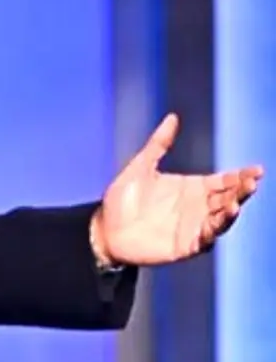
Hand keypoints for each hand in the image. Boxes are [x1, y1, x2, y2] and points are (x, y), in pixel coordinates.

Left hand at [91, 113, 262, 266]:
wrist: (105, 229)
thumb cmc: (122, 199)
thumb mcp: (141, 166)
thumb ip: (158, 144)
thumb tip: (173, 117)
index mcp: (192, 188)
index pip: (224, 181)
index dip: (240, 176)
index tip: (256, 169)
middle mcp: (198, 207)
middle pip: (228, 197)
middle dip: (242, 190)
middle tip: (253, 180)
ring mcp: (194, 226)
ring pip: (222, 218)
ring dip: (232, 210)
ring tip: (237, 201)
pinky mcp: (186, 245)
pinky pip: (206, 237)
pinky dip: (215, 229)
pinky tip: (222, 219)